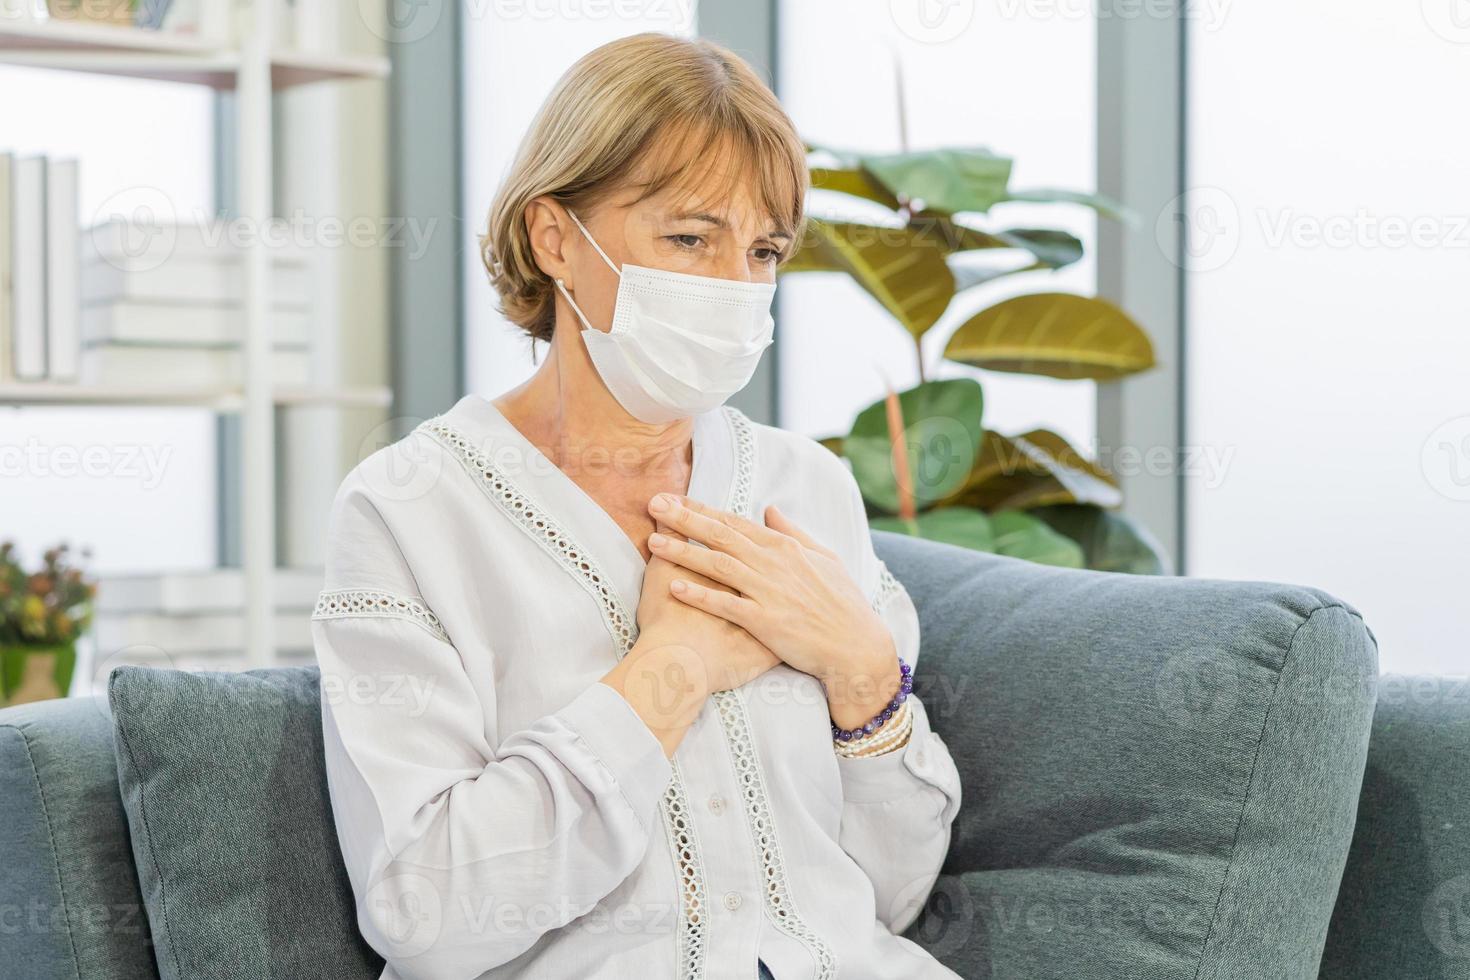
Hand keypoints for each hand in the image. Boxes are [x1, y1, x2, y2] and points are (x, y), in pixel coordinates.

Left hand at [644, 494, 901, 730]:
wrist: (857, 646)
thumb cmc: (843, 604)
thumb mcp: (825, 558)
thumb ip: (793, 532)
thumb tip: (769, 509)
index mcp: (785, 547)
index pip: (735, 522)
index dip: (702, 510)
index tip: (674, 499)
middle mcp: (774, 563)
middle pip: (720, 536)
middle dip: (684, 519)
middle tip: (653, 505)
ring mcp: (769, 592)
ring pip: (718, 565)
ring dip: (684, 552)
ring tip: (654, 541)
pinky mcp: (765, 621)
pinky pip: (726, 605)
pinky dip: (701, 596)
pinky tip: (676, 587)